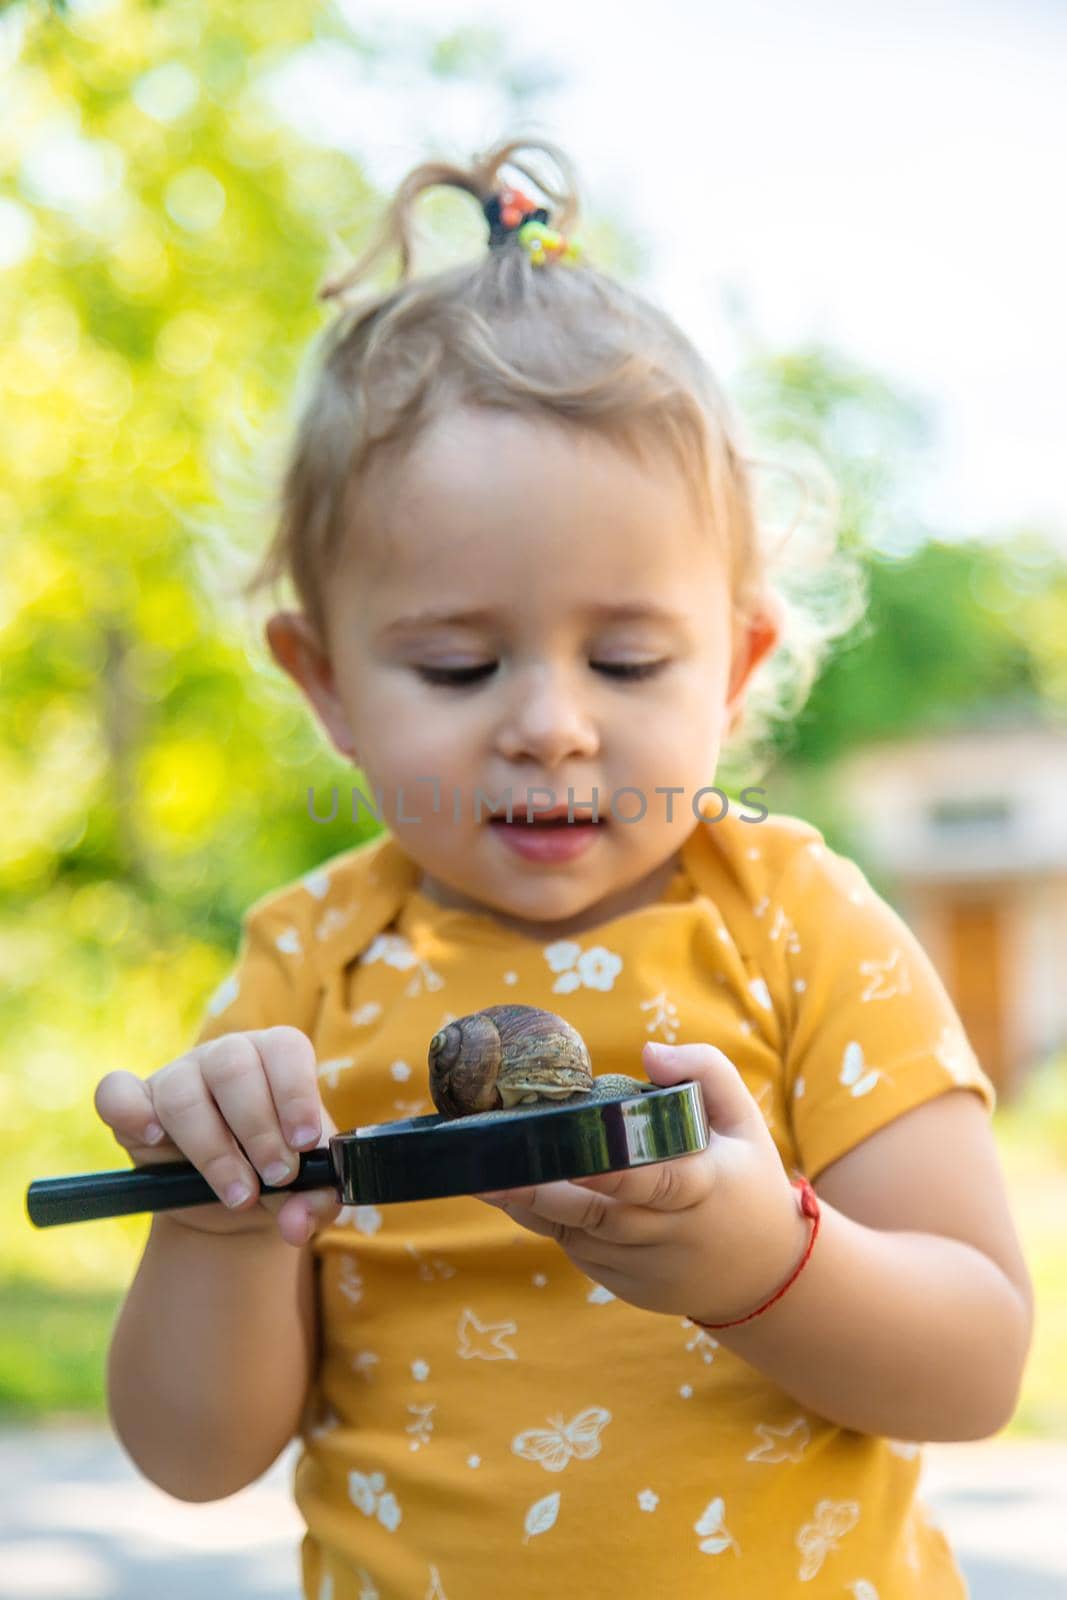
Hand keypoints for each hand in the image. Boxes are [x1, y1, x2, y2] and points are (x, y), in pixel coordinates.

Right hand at [93, 1026, 342, 1248]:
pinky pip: (118, 1094)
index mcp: (276, 1058)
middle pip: (233, 1068)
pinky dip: (130, 1113)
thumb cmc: (282, 1176)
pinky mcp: (137, 1104)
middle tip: (277, 1178)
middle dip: (259, 1129)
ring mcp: (178, 1076)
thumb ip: (315, 1203)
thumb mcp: (310, 1190)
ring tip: (238, 1194)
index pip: (284, 1048)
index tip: (304, 1142)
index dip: (296, 1092)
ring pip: (184, 1094)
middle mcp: (227, 1056)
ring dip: (213, 1150)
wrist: (238, 1200)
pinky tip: (154, 1141)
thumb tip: (296, 1224)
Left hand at [475, 1040, 808, 1323]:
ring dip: (532, 1207)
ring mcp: (647, 1266)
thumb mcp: (743, 1118)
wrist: (764, 1274)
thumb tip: (647, 1051)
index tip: (567, 1156)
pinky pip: (578, 1252)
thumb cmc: (745, 1178)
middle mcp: (672, 1232)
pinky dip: (551, 1225)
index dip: (611, 1173)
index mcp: (704, 1186)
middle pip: (598, 1215)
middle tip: (487, 1168)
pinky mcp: (626, 1286)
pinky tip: (520, 1194)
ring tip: (483, 1175)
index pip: (656, 1180)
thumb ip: (705, 1071)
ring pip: (578, 1236)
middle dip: (540, 1192)